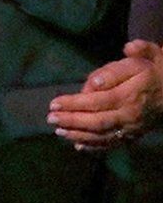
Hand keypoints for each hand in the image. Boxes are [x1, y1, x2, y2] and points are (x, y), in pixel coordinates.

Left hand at [48, 40, 162, 149]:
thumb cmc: (157, 69)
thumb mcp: (149, 55)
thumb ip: (127, 59)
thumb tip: (99, 78)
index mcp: (132, 93)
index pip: (98, 101)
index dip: (74, 104)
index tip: (54, 103)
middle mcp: (132, 114)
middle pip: (97, 121)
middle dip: (71, 121)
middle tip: (50, 118)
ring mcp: (133, 127)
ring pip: (103, 135)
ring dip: (79, 135)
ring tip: (58, 131)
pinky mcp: (135, 134)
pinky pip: (113, 144)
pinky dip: (95, 146)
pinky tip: (78, 146)